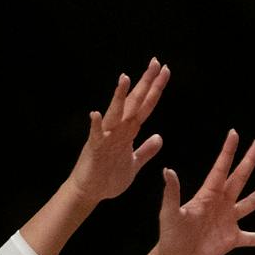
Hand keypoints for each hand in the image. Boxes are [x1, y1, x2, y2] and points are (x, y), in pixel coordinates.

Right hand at [68, 61, 168, 202]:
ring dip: (119, 97)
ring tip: (125, 78)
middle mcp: (118, 130)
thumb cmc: (109, 178)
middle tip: (155, 62)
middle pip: (134, 103)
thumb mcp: (134, 163)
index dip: (155, 89)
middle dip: (145, 84)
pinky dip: (96, 126)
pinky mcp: (95, 150)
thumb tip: (159, 137)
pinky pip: (96, 136)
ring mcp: (106, 138)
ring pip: (115, 114)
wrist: (89, 192)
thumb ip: (146, 150)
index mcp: (128, 132)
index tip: (164, 70)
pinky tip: (95, 114)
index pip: (145, 106)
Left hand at [156, 131, 254, 254]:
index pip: (220, 168)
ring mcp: (228, 221)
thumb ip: (172, 193)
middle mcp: (220, 204)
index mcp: (207, 195)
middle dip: (249, 161)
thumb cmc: (170, 236)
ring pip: (250, 203)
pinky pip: (251, 237)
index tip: (234, 133)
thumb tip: (168, 170)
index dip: (228, 151)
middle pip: (239, 178)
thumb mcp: (169, 213)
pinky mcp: (232, 239)